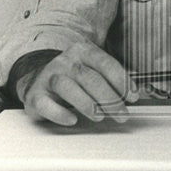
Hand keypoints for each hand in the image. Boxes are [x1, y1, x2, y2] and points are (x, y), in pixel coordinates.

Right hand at [18, 40, 138, 125]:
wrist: (38, 79)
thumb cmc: (73, 78)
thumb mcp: (92, 71)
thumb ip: (111, 79)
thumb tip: (135, 94)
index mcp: (82, 51)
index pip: (105, 63)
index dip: (121, 80)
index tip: (133, 96)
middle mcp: (64, 61)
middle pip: (90, 78)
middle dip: (110, 98)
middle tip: (121, 115)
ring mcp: (48, 77)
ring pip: (68, 87)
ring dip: (88, 104)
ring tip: (99, 117)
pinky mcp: (35, 95)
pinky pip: (46, 104)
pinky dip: (60, 113)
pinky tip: (72, 120)